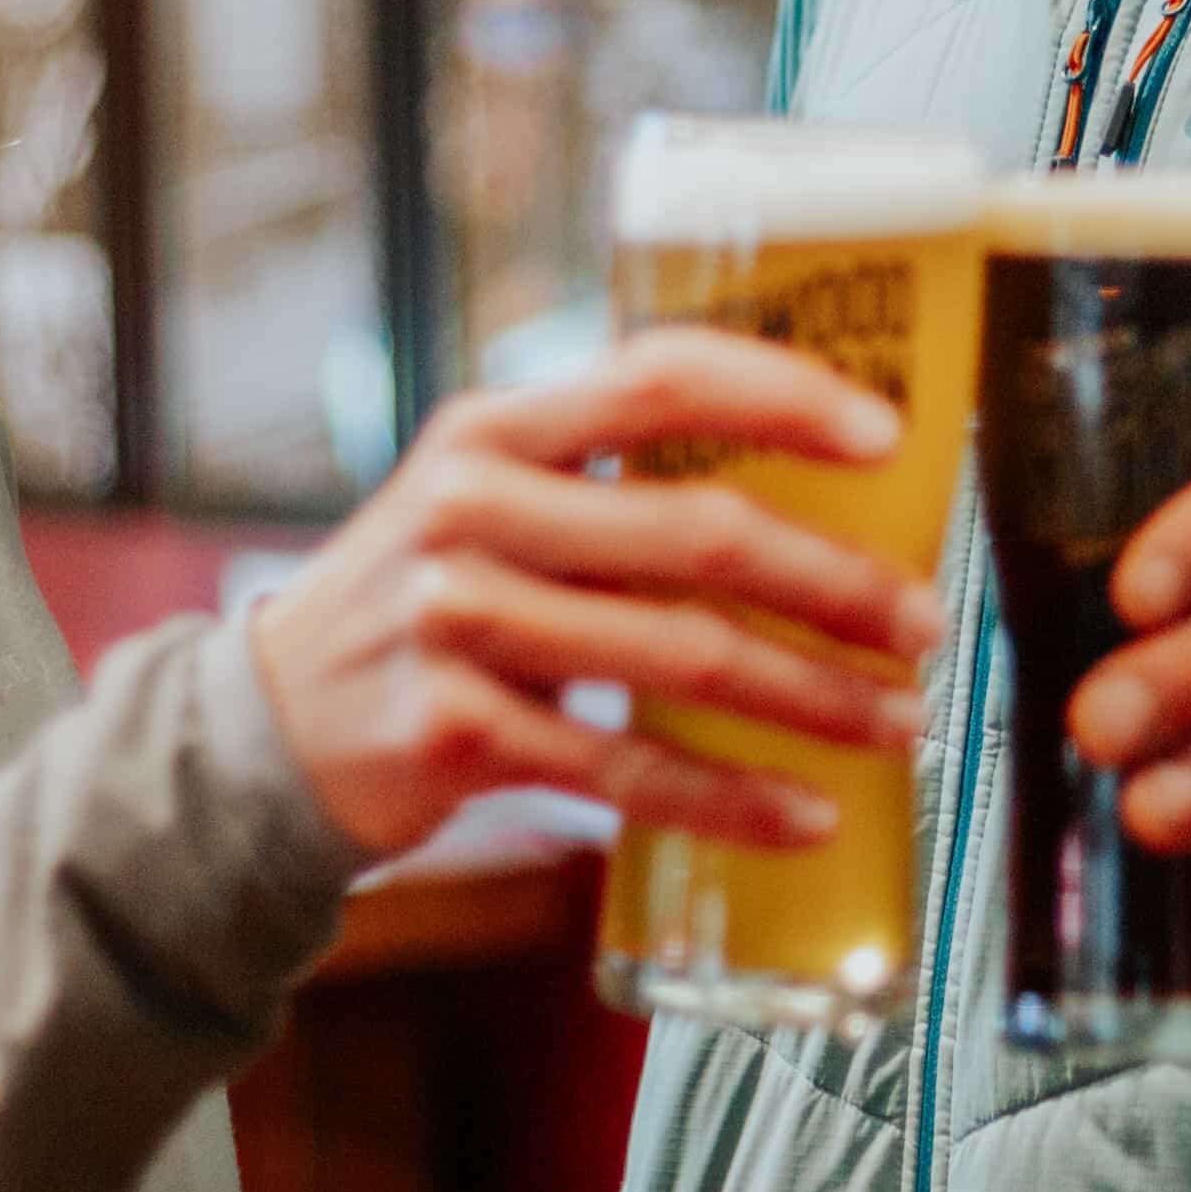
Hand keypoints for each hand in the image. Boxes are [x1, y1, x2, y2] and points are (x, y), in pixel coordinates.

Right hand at [246, 332, 940, 859]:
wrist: (268, 730)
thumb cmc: (424, 603)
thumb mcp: (485, 503)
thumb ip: (608, 482)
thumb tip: (816, 495)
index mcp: (494, 429)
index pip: (660, 376)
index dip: (783, 396)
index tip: (888, 436)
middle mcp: (472, 509)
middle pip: (696, 531)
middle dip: (834, 583)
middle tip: (922, 621)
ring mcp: (457, 621)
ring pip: (680, 658)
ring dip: (809, 697)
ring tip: (894, 722)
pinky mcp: (456, 733)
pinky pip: (626, 768)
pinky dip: (729, 800)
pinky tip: (804, 815)